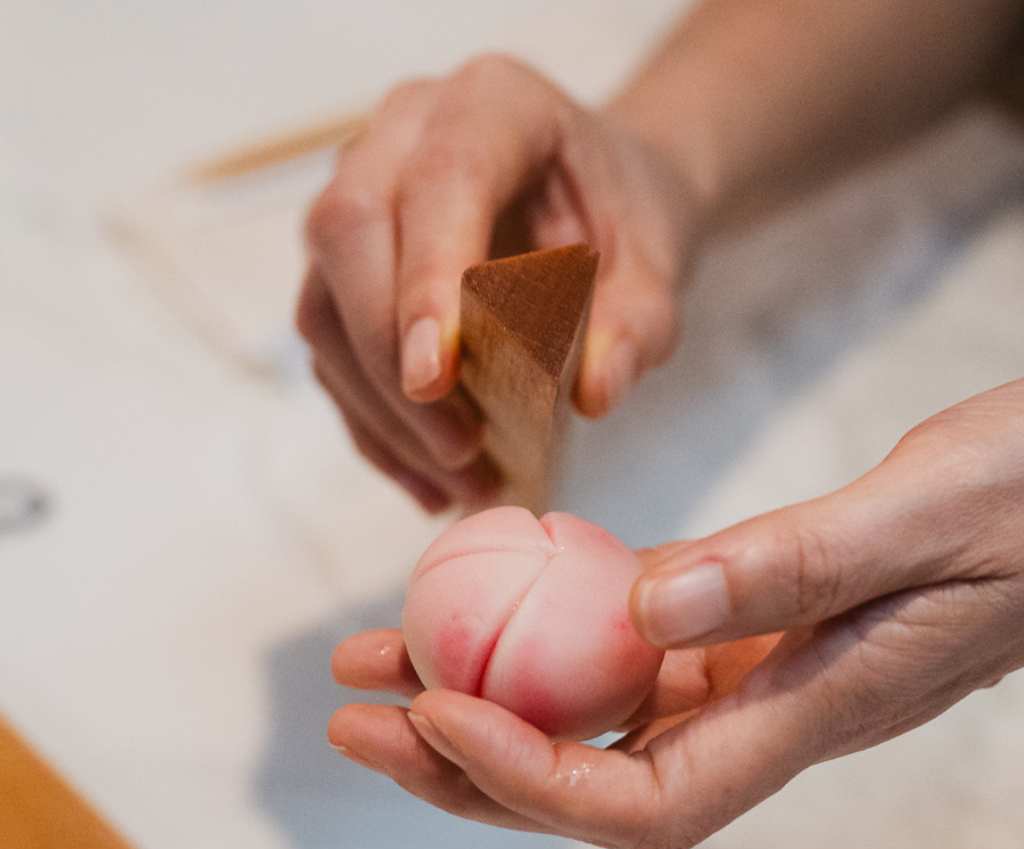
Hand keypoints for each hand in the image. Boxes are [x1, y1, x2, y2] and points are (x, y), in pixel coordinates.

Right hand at [296, 54, 702, 511]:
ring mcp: (359, 199)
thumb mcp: (658, 265)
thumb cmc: (622, 219)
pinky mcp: (342, 269)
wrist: (594, 200)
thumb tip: (595, 393)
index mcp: (491, 105)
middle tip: (460, 449)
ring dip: (380, 412)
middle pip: (347, 234)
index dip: (424, 279)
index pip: (439, 181)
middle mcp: (401, 137)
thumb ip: (639, 323)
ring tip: (459, 483)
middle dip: (388, 360)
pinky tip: (428, 480)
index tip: (435, 378)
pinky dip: (373, 426)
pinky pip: (329, 351)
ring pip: (322, 305)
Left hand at [327, 380, 1023, 848]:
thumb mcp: (928, 515)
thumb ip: (795, 567)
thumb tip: (643, 611)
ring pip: (589, 715)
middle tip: (355, 715)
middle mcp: (764, 712)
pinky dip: (544, 630)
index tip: (433, 714)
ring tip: (376, 657)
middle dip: (462, 763)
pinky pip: (622, 644)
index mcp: (810, 712)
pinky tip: (483, 598)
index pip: (644, 801)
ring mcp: (748, 669)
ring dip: (478, 693)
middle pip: (588, 780)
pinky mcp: (740, 617)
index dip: (528, 777)